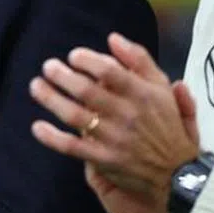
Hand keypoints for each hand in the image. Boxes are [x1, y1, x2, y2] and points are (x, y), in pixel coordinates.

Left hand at [30, 32, 199, 212]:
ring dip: (51, 99)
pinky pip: (72, 147)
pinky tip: (37, 126)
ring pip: (75, 116)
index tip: (73, 55)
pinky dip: (52, 137)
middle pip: (87, 91)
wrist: (177, 174)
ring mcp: (113, 138)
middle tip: (48, 66)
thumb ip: (139, 59)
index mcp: (142, 94)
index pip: (110, 71)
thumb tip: (113, 38)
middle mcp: (127, 115)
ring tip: (36, 86)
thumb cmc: (166, 125)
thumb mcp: (161, 88)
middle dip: (62, 76)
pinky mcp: (103, 160)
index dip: (88, 60)